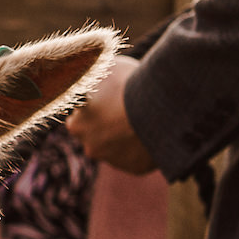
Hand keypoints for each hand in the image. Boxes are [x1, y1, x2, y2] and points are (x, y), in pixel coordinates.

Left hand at [67, 55, 158, 174]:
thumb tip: (93, 74)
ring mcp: (113, 161)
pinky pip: (138, 156)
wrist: (162, 107)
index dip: (94, 104)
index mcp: (76, 124)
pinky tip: (154, 130)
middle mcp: (90, 147)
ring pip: (117, 147)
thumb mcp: (106, 69)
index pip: (80, 116)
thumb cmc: (129, 84)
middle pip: (97, 135)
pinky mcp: (135, 169)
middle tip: (126, 107)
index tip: (108, 96)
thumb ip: (95, 78)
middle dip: (108, 124)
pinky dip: (144, 146)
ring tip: (145, 117)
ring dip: (126, 135)